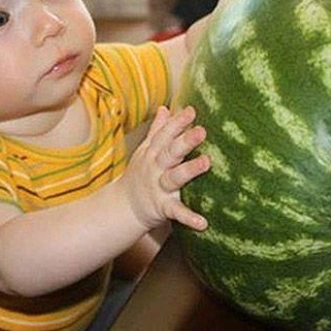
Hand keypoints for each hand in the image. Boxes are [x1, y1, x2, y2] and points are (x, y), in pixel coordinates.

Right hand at [121, 106, 209, 231]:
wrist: (123, 208)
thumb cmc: (140, 175)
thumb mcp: (145, 151)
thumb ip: (157, 131)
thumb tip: (165, 108)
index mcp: (153, 153)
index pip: (165, 134)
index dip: (177, 122)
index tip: (192, 110)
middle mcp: (155, 168)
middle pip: (170, 152)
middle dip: (184, 141)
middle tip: (202, 131)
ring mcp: (158, 188)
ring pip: (174, 177)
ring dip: (190, 170)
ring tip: (207, 162)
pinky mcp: (162, 208)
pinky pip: (176, 212)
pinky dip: (188, 218)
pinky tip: (203, 222)